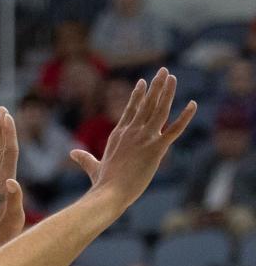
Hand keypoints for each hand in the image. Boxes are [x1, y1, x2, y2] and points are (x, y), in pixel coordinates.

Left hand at [0, 109, 24, 263]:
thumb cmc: (0, 238)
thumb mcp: (12, 221)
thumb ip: (14, 201)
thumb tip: (13, 181)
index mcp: (3, 184)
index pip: (9, 153)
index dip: (9, 133)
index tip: (5, 114)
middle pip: (2, 149)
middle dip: (2, 128)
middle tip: (0, 107)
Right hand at [68, 69, 195, 214]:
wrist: (109, 194)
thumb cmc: (102, 185)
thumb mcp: (93, 167)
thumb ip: (85, 158)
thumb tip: (72, 154)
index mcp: (119, 135)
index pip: (130, 110)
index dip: (137, 95)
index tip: (143, 82)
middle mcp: (132, 132)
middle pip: (146, 104)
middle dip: (155, 86)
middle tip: (163, 71)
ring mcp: (144, 138)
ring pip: (160, 110)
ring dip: (167, 92)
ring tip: (172, 77)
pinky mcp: (156, 148)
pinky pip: (175, 129)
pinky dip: (185, 117)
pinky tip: (193, 105)